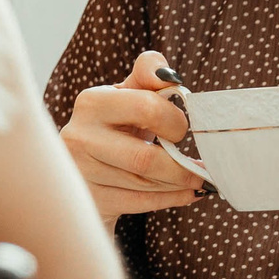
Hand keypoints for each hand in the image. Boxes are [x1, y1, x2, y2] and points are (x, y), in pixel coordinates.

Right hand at [59, 52, 203, 217]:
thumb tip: (169, 76)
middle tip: (197, 165)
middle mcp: (80, 136)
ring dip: (179, 184)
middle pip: (145, 158)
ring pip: (144, 183)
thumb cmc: (115, 126)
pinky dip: (171, 199)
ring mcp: (81, 172)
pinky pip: (140, 202)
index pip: (146, 108)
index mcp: (92, 102)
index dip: (175, 121)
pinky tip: (186, 193)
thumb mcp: (127, 95)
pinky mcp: (91, 199)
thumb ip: (148, 75)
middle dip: (181, 165)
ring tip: (196, 179)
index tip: (181, 128)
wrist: (84, 170)